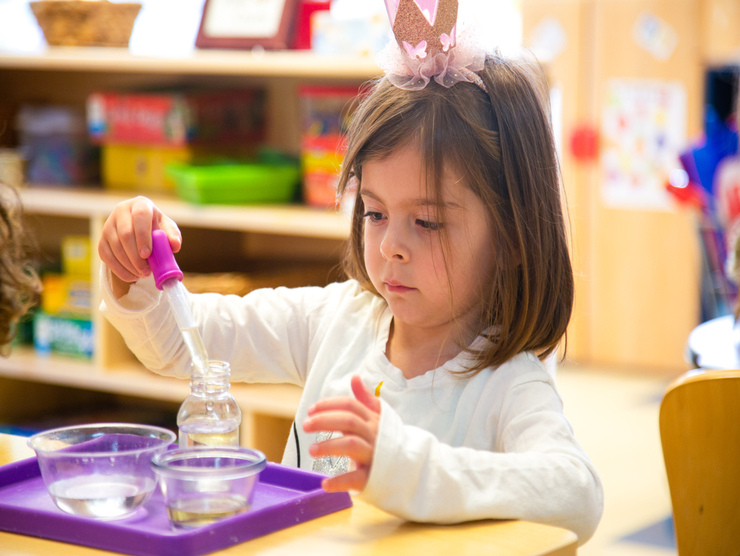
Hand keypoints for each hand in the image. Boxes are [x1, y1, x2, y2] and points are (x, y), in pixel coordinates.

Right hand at [98, 197, 180, 296]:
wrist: (139, 230)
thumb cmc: (156, 228)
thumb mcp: (168, 229)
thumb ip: (173, 235)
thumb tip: (174, 245)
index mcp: (140, 204)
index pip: (140, 215)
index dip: (143, 235)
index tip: (147, 254)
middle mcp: (121, 211)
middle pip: (125, 234)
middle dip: (136, 256)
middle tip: (147, 271)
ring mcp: (108, 225)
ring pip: (115, 247)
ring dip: (129, 265)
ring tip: (142, 274)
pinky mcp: (102, 240)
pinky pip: (106, 256)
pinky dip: (119, 269)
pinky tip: (132, 276)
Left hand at [303, 375, 380, 491]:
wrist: (408, 469)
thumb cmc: (386, 441)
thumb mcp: (377, 418)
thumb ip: (364, 399)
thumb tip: (354, 377)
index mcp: (372, 420)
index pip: (350, 406)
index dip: (329, 405)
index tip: (311, 410)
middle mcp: (374, 435)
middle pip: (349, 421)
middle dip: (325, 420)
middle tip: (305, 425)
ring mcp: (374, 455)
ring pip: (351, 445)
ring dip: (329, 446)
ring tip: (311, 450)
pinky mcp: (373, 477)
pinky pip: (356, 478)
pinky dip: (339, 481)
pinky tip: (324, 483)